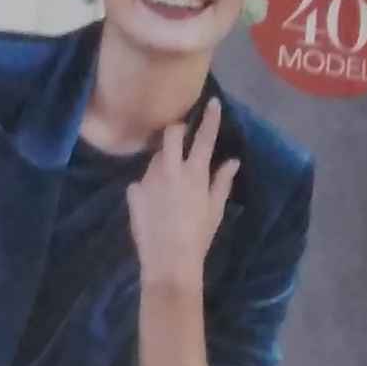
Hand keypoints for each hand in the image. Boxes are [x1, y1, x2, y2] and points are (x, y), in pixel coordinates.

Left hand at [127, 97, 237, 294]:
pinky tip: (154, 201)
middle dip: (177, 129)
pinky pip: (142, 181)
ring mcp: (149, 180)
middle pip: (171, 134)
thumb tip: (232, 161)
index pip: (205, 138)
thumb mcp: (214, 209)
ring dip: (163, 159)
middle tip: (181, 135)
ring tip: (170, 179)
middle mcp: (170, 170)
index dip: (210, 118)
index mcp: (195, 173)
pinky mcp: (133, 193)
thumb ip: (222, 181)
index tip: (213, 103)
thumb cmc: (198, 237)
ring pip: (156, 157)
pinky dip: (149, 185)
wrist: (168, 262)